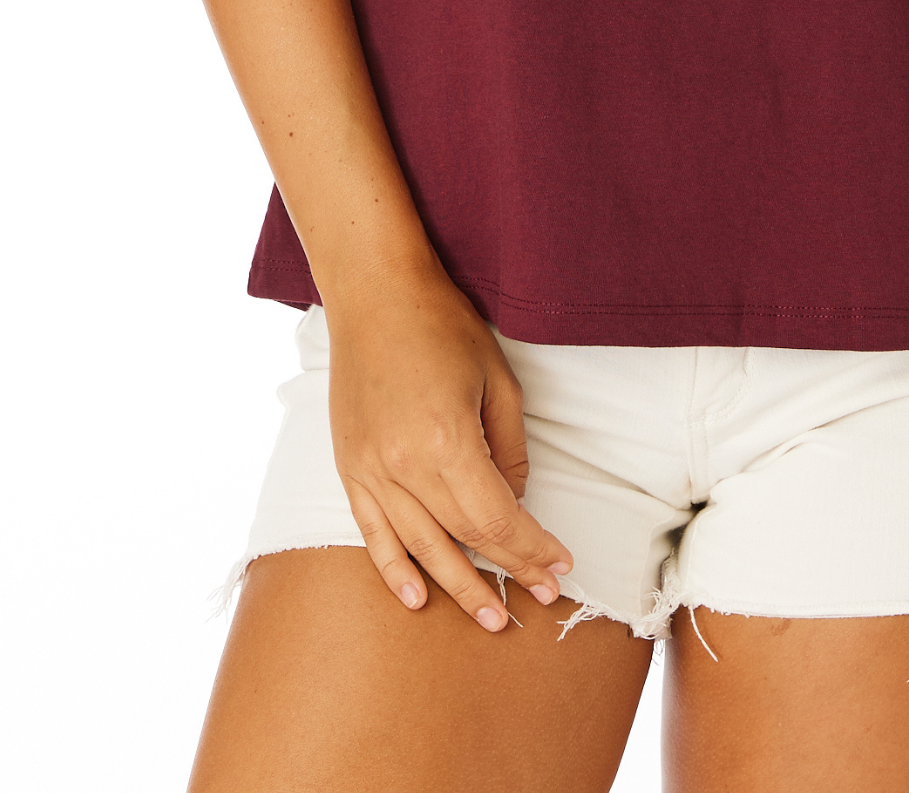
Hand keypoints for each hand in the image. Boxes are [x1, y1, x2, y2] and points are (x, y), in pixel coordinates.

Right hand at [322, 265, 574, 630]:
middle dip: (507, 572)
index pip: (497, 519)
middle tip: (539, 596)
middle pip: (463, 539)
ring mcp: (370, 469)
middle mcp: (404, 466)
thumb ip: (509, 449)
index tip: (560, 565)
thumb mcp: (497, 380)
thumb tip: (514, 500)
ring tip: (491, 616)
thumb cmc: (442, 326)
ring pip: (420, 547)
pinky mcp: (348, 466)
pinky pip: (372, 532)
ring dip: (458, 586)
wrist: (374, 293)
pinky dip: (393, 569)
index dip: (532, 548)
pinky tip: (416, 597)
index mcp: (447, 441)